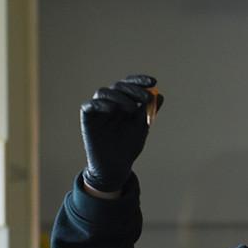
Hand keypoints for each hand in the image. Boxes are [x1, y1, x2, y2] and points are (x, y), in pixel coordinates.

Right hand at [80, 74, 163, 191]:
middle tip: (146, 97)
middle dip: (133, 89)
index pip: (129, 85)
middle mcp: (110, 103)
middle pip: (118, 87)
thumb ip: (149, 111)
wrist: (116, 167)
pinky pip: (89, 105)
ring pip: (104, 92)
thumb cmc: (129, 147)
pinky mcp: (87, 118)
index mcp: (123, 102)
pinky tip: (113, 109)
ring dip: (119, 97)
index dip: (139, 81)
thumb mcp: (142, 127)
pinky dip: (101, 104)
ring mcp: (98, 109)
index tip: (153, 82)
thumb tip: (159, 95)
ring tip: (132, 109)